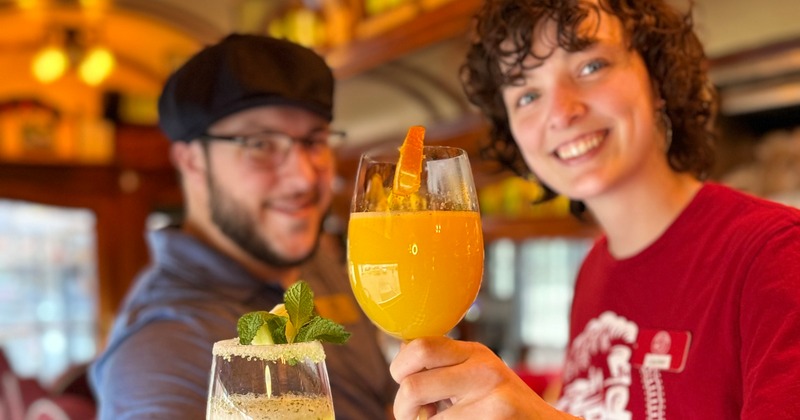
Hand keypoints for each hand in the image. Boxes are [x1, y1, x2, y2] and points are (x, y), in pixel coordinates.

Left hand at [390, 336, 575, 419]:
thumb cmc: (503, 405)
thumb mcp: (478, 374)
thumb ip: (444, 366)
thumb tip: (401, 358)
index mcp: (475, 352)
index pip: (420, 347)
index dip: (399, 368)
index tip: (404, 382)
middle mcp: (483, 370)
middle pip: (412, 385)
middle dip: (401, 407)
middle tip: (411, 416)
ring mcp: (491, 399)